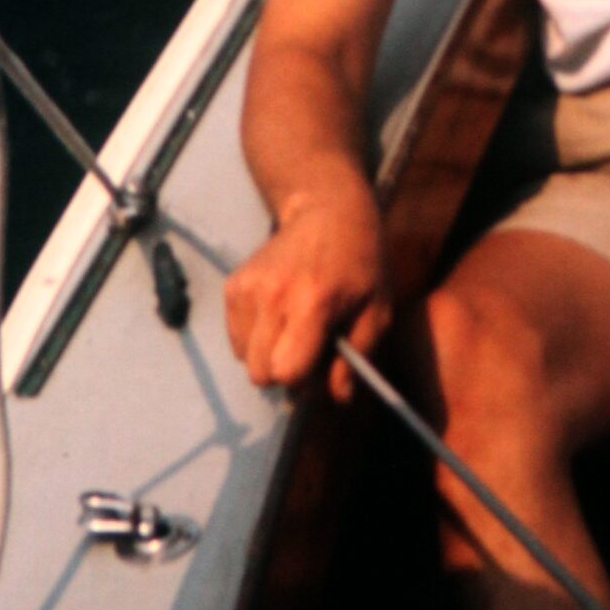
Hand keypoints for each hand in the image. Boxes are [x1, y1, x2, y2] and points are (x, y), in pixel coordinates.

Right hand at [224, 181, 389, 404]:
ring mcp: (249, 287)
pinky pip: (236, 338)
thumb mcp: (376, 311)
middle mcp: (274, 295)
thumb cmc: (359, 264)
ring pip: (244, 359)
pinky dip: (254, 338)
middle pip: (260, 373)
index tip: (319, 368)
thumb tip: (338, 398)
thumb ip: (357, 359)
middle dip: (283, 373)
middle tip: (307, 352)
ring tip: (294, 329)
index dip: (304, 382)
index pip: (287, 371)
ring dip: (267, 356)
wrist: (327, 211)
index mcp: (313, 303)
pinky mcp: (234, 284)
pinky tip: (278, 315)